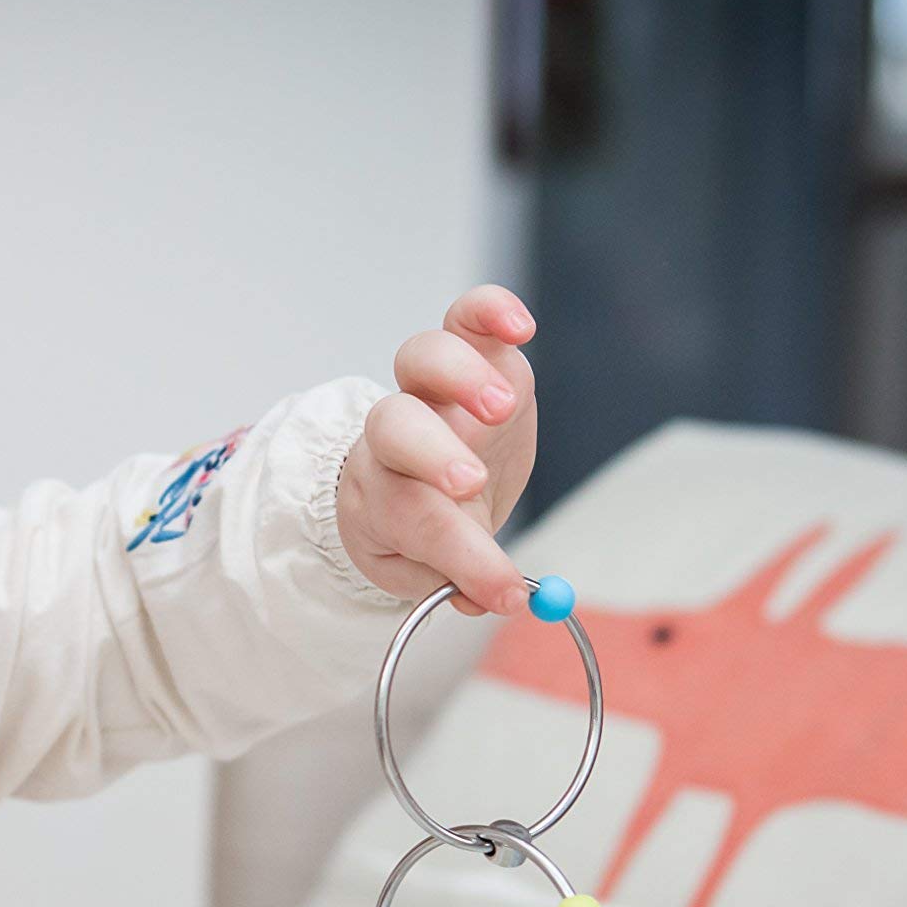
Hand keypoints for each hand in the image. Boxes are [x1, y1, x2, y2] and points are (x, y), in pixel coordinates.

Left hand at [336, 284, 538, 617]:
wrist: (421, 475)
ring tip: (501, 407)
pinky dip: (490, 310)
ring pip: (423, 361)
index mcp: (386, 498)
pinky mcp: (471, 351)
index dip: (464, 559)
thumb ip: (463, 579)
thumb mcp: (436, 567)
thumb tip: (492, 597)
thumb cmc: (427, 520)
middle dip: (432, 453)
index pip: (418, 523)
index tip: (504, 592)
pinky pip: (466, 317)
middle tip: (471, 482)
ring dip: (459, 378)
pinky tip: (520, 327)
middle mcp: (401, 436)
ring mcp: (434, 388)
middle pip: (397, 428)